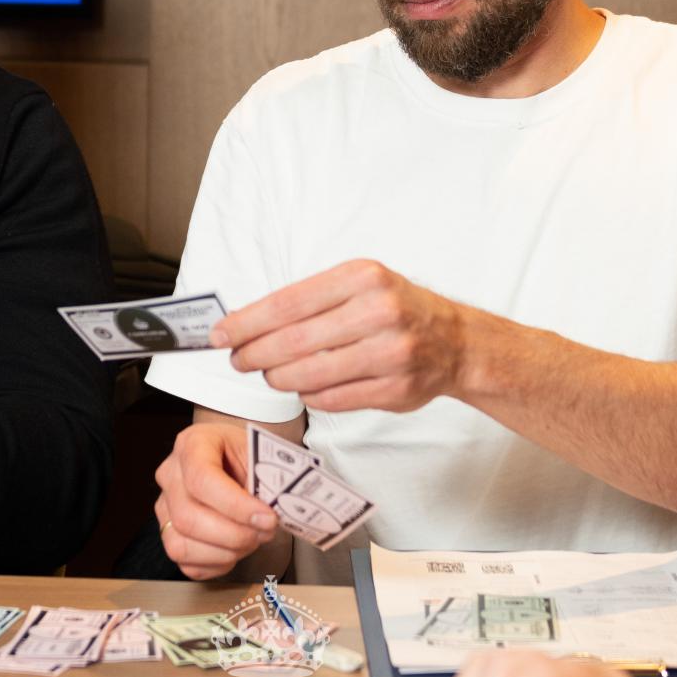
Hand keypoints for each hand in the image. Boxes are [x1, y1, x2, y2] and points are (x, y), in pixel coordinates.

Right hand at [153, 423, 279, 579]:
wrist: (236, 459)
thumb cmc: (247, 455)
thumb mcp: (260, 453)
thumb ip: (266, 480)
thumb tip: (273, 514)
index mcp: (192, 444)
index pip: (201, 479)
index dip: (235, 505)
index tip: (267, 518)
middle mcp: (170, 475)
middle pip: (188, 517)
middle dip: (235, 535)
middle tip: (266, 531)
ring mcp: (165, 507)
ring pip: (181, 546)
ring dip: (226, 552)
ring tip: (253, 539)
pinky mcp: (169, 535)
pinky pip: (187, 564)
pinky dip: (218, 564)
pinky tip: (236, 549)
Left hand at [219, 260, 472, 411]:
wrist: (456, 341)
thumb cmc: (395, 308)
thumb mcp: (359, 283)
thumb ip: (310, 300)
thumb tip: (247, 322)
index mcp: (362, 277)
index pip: (287, 303)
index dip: (246, 323)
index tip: (220, 335)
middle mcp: (378, 312)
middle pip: (293, 341)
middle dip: (254, 354)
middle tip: (237, 360)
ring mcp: (390, 353)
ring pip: (310, 375)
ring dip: (277, 379)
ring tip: (268, 375)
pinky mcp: (395, 389)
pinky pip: (332, 399)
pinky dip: (309, 395)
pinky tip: (303, 387)